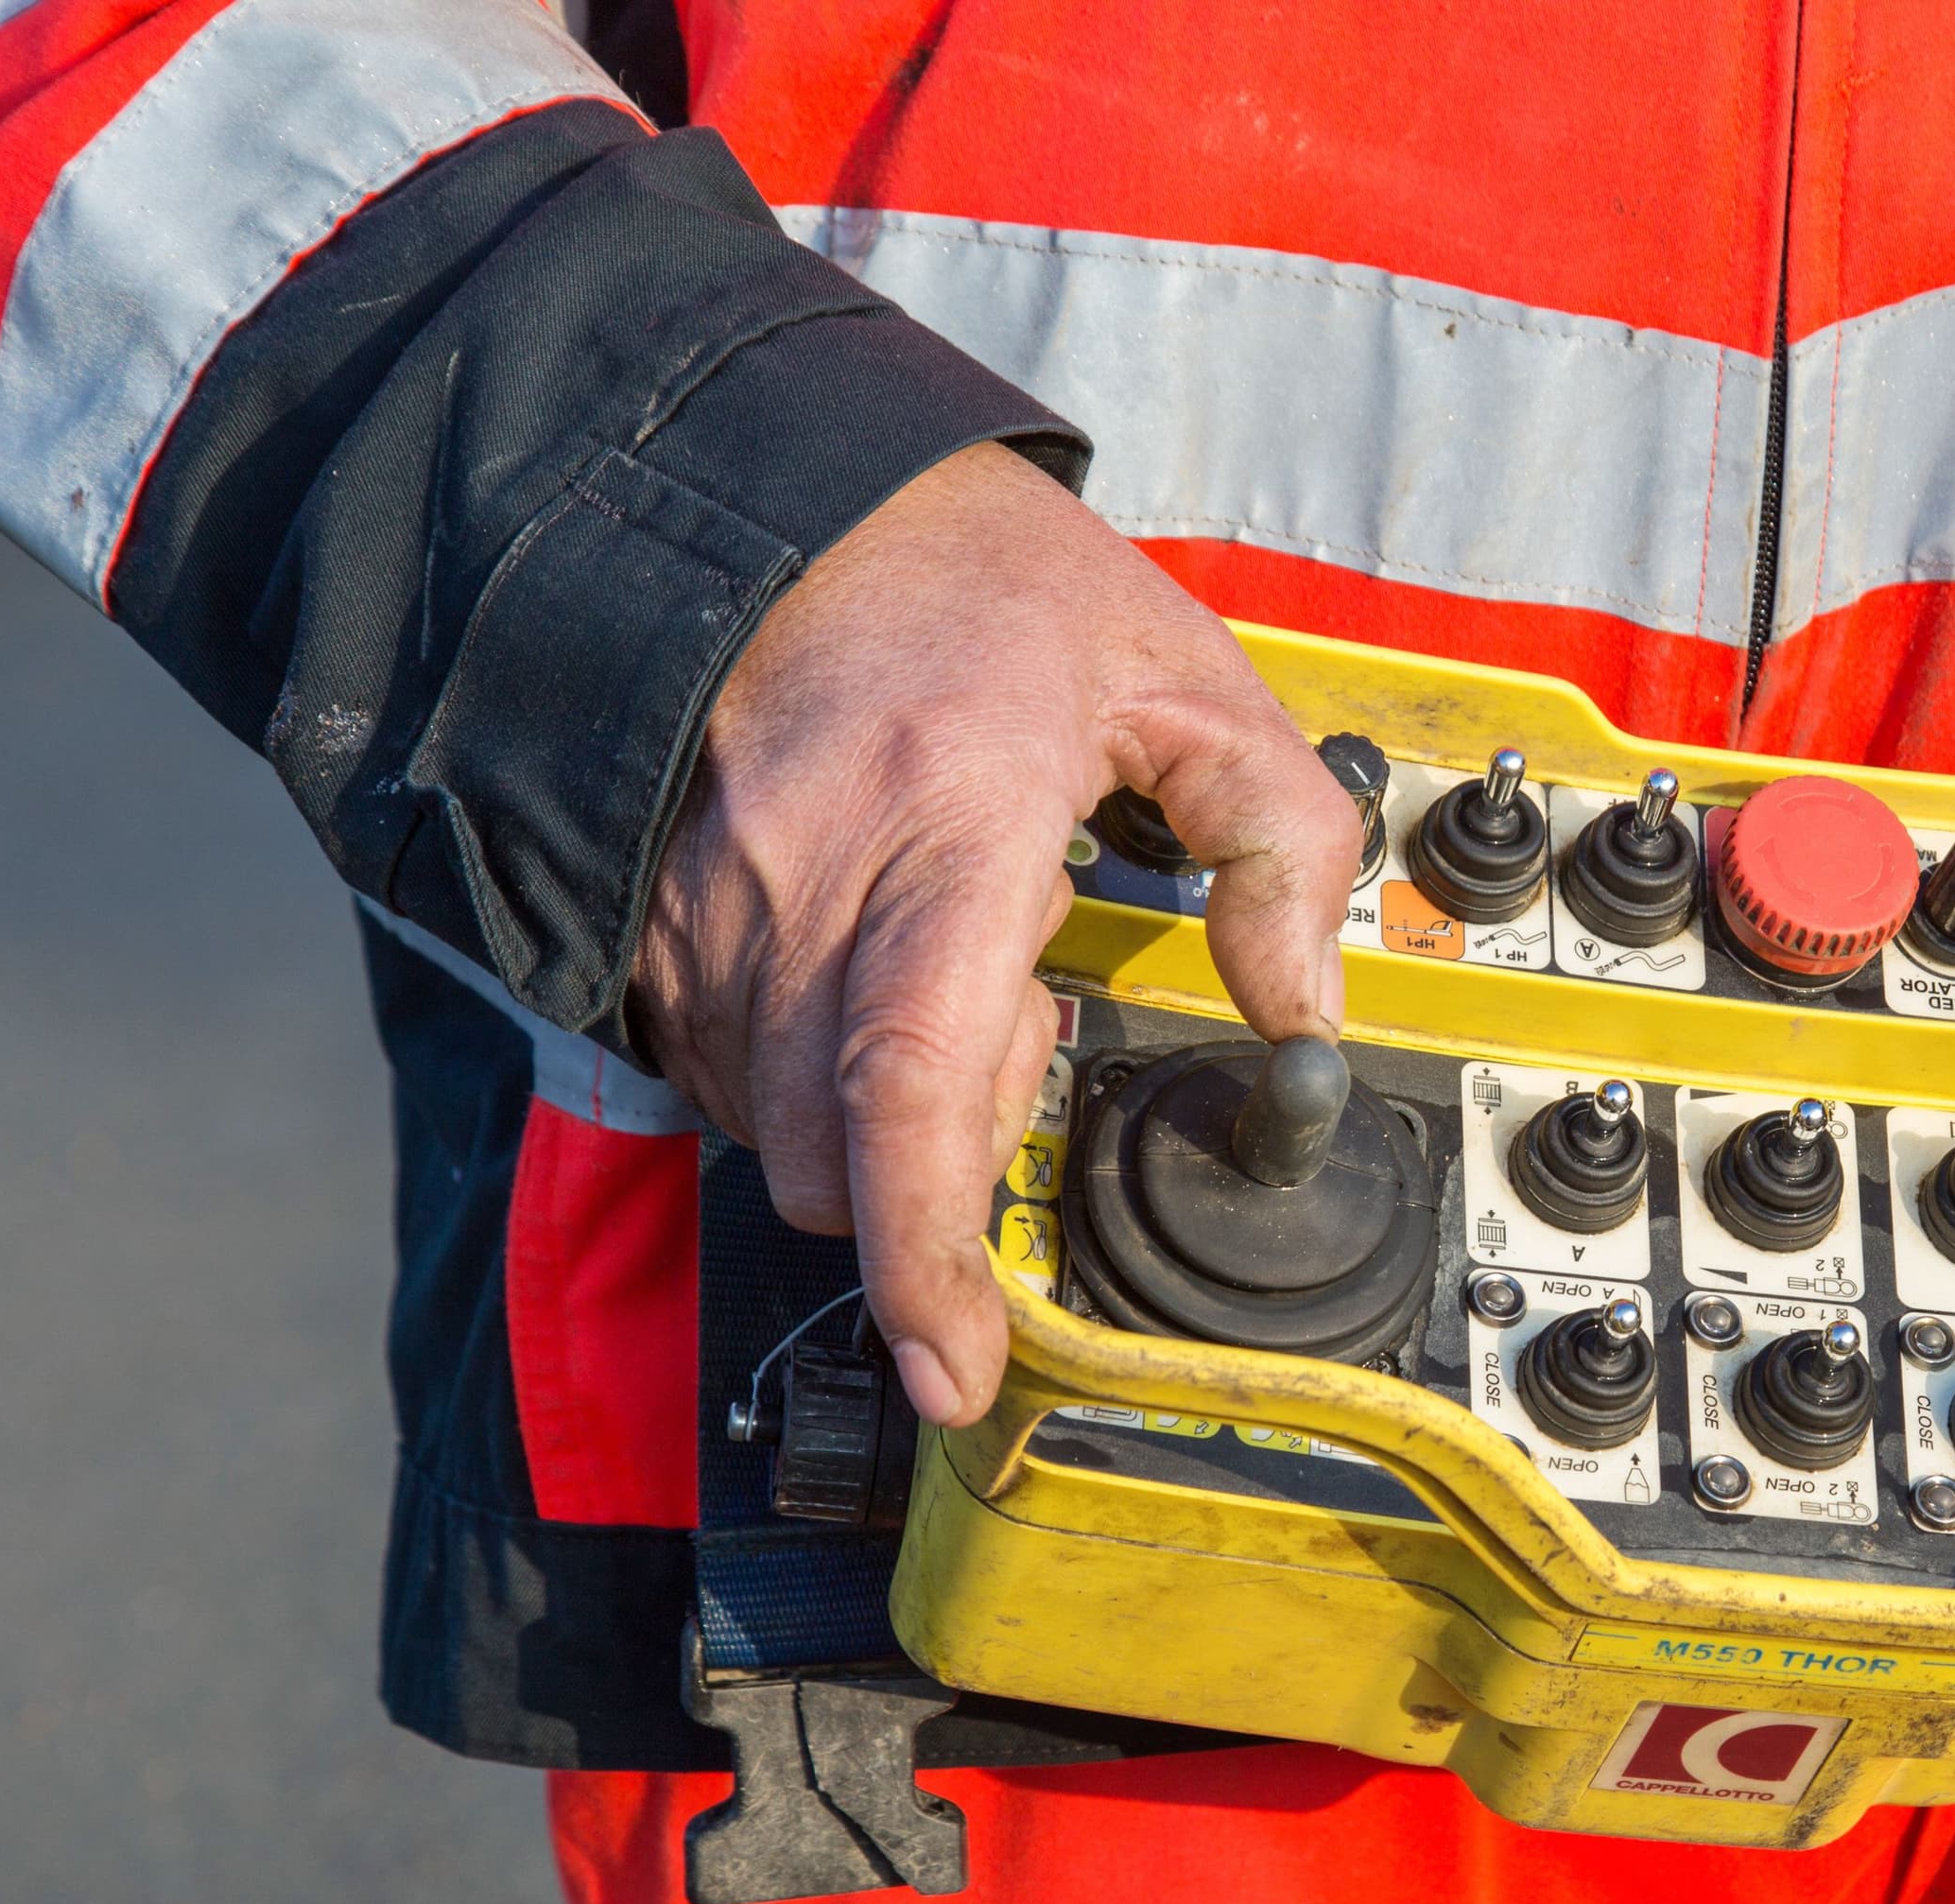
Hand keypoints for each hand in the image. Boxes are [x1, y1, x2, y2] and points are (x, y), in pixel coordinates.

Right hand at [630, 441, 1360, 1426]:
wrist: (780, 488)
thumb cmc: (974, 578)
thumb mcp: (1187, 673)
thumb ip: (1283, 839)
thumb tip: (1307, 1005)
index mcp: (944, 833)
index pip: (911, 1093)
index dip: (926, 1258)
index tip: (954, 1364)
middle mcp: (801, 890)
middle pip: (839, 1158)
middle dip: (938, 1161)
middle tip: (1021, 1021)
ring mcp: (705, 911)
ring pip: (773, 1130)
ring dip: (871, 1116)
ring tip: (945, 968)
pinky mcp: (648, 921)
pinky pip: (713, 1073)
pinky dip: (801, 1074)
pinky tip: (861, 970)